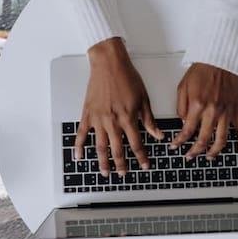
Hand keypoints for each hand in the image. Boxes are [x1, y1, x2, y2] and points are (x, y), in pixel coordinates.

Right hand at [77, 38, 162, 175]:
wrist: (108, 64)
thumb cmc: (127, 78)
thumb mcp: (144, 99)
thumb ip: (149, 120)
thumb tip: (158, 135)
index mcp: (128, 118)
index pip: (136, 144)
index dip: (141, 157)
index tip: (145, 165)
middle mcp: (112, 121)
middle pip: (117, 149)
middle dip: (121, 164)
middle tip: (123, 174)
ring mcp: (98, 119)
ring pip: (99, 146)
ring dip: (102, 161)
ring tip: (105, 173)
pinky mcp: (87, 114)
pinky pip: (81, 133)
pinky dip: (79, 146)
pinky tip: (79, 157)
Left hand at [172, 63, 237, 160]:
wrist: (219, 61)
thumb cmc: (202, 72)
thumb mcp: (183, 88)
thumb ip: (181, 107)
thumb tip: (183, 123)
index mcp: (198, 106)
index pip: (187, 131)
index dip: (179, 142)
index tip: (175, 146)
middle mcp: (213, 112)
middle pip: (204, 140)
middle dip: (195, 151)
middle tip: (190, 156)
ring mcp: (226, 113)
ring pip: (222, 140)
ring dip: (214, 151)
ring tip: (209, 156)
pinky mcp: (235, 111)